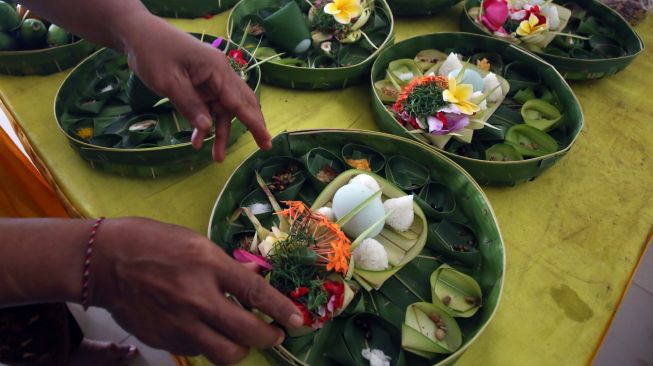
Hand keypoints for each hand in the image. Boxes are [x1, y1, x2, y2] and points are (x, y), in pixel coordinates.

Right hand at [90, 217, 302, 364]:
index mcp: (207, 265)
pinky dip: (210, 345)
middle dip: (269, 337)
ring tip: (245, 338)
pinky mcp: (164, 339)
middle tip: (276, 333)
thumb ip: (225, 266)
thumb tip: (253, 279)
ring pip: (224, 353)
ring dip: (241, 348)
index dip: (281, 309)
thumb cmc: (151, 242)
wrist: (103, 262)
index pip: (255, 292)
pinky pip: (198, 352)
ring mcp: (179, 323)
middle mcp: (196, 298)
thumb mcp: (195, 242)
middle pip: (246, 332)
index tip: (298, 320)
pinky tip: (209, 332)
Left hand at [121, 15, 270, 160]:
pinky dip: (205, 124)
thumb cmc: (154, 53)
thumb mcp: (169, 82)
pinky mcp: (201, 85)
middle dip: (250, 126)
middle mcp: (220, 74)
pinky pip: (209, 108)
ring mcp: (211, 79)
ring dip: (221, 132)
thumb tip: (208, 129)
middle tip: (262, 147)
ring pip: (224, 110)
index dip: (254, 123)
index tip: (267, 142)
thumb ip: (190, 106)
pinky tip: (197, 141)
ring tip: (216, 158)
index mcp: (217, 70)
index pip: (240, 101)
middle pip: (241, 104)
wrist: (138, 35)